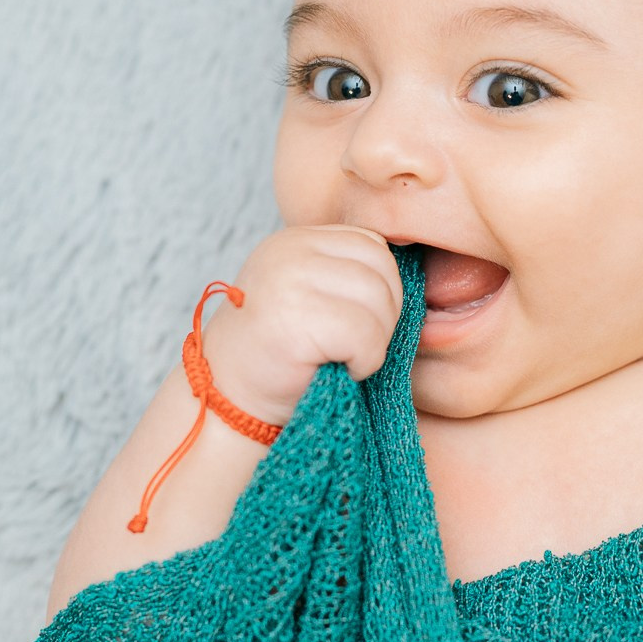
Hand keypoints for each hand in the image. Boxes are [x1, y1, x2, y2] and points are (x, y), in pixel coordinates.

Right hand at [197, 224, 404, 420]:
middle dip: (384, 315)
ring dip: (375, 341)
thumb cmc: (278, 356)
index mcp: (295, 240)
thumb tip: (416, 269)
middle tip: (355, 346)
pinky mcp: (295, 319)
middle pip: (382, 269)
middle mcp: (290, 251)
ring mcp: (290, 281)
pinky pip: (366, 336)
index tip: (358, 322)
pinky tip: (338, 370)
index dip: (381, 288)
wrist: (226, 401)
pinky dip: (364, 361)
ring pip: (380, 301)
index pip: (372, 245)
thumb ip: (344, 274)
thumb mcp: (307, 295)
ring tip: (344, 358)